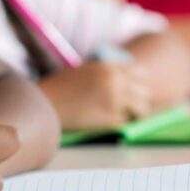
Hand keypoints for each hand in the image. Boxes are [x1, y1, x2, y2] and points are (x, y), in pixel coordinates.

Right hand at [38, 61, 152, 130]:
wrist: (44, 103)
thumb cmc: (60, 88)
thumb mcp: (86, 71)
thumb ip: (107, 74)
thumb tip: (128, 85)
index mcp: (110, 67)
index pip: (140, 74)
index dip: (137, 85)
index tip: (133, 92)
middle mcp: (116, 81)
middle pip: (145, 92)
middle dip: (138, 101)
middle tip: (129, 109)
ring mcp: (115, 100)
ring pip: (142, 109)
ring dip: (134, 114)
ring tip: (121, 117)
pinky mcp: (111, 119)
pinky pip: (126, 122)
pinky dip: (119, 124)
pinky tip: (104, 122)